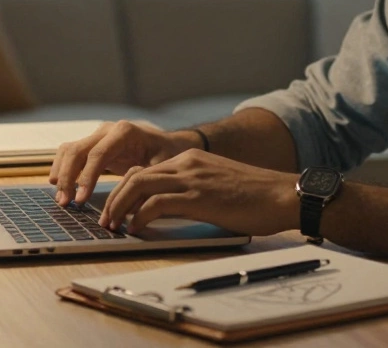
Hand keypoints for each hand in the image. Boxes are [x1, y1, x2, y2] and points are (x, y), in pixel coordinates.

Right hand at [49, 120, 197, 204]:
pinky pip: (70, 153)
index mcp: (124, 132)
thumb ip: (146, 180)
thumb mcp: (162, 167)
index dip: (86, 177)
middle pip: (77, 150)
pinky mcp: (92, 144)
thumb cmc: (165, 156)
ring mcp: (97, 135)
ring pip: (68, 150)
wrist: (166, 144)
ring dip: (61, 174)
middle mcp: (107, 130)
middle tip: (65, 203)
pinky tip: (60, 187)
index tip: (81, 200)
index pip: (98, 154)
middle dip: (68, 177)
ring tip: (61, 199)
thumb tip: (130, 204)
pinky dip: (62, 169)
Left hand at [99, 149, 299, 236]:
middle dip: (113, 198)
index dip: (123, 189)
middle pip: (133, 175)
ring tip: (113, 226)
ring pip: (138, 186)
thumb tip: (166, 209)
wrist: (282, 195)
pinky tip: (136, 230)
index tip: (115, 208)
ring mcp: (192, 179)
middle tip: (105, 220)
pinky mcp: (198, 197)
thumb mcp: (217, 184)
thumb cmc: (255, 196)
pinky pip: (155, 205)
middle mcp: (187, 163)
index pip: (144, 169)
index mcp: (190, 158)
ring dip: (119, 207)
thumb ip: (191, 190)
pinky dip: (139, 217)